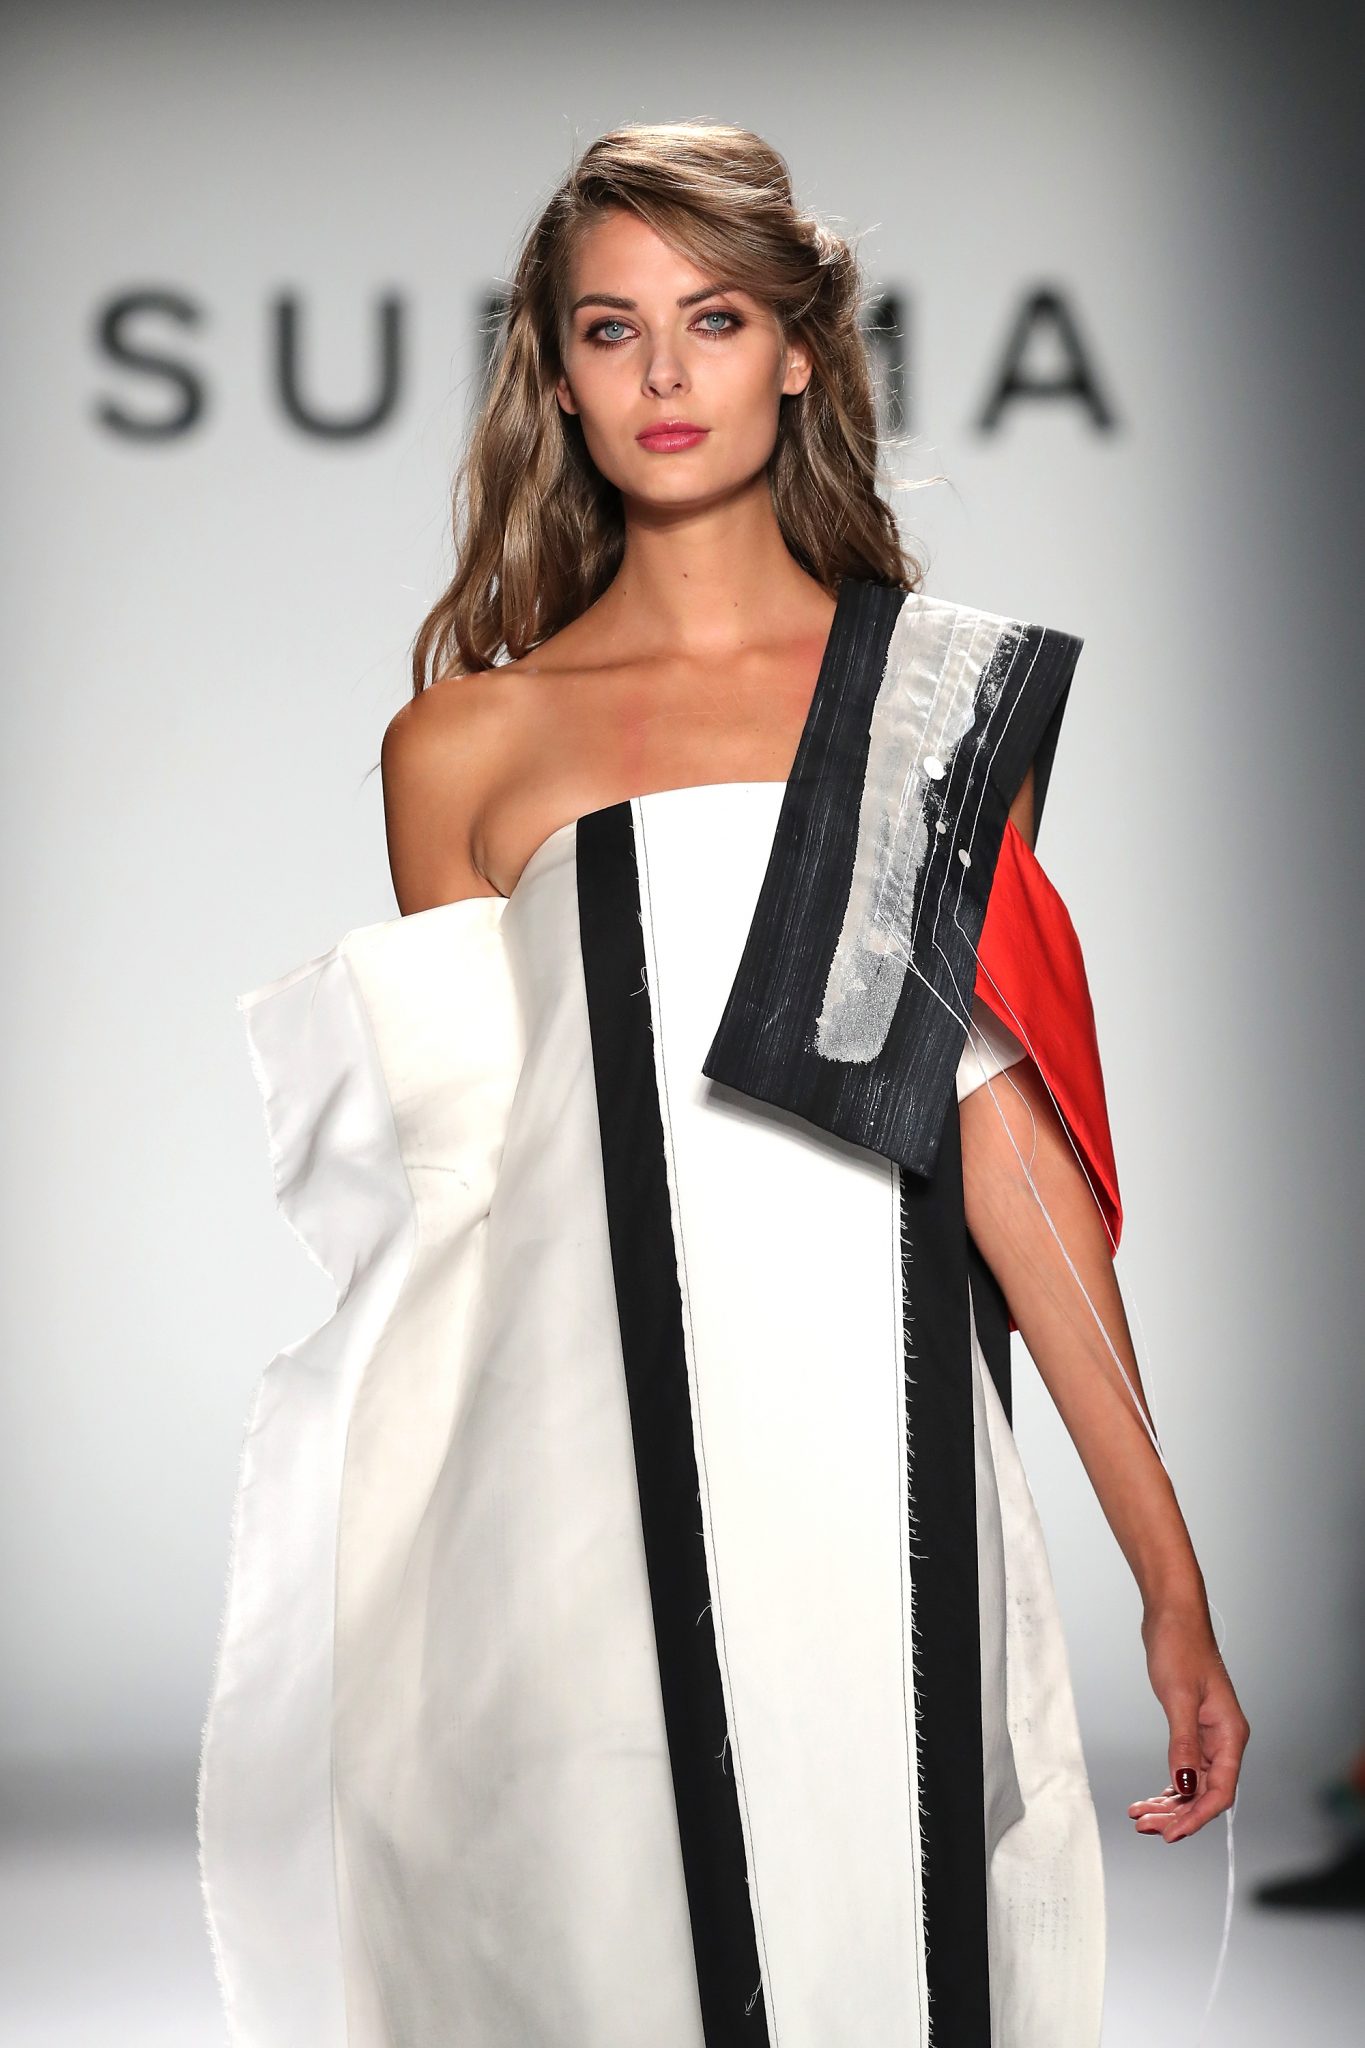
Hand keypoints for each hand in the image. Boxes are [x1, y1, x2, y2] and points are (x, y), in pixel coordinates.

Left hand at [1127, 1604, 1249, 1841]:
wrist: (1172, 1615)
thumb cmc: (1180, 1647)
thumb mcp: (1178, 1697)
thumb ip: (1183, 1744)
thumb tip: (1183, 1786)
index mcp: (1230, 1735)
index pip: (1219, 1792)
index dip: (1196, 1817)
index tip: (1170, 1835)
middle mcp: (1224, 1739)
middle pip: (1205, 1793)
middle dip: (1176, 1815)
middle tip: (1144, 1827)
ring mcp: (1208, 1735)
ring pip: (1192, 1783)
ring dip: (1169, 1803)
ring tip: (1139, 1817)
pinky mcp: (1192, 1728)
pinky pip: (1184, 1767)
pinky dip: (1167, 1785)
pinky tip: (1149, 1798)